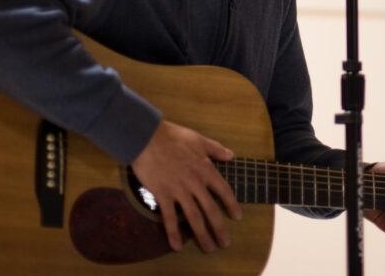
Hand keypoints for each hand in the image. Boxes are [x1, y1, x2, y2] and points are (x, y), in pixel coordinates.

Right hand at [130, 119, 241, 251]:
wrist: (147, 138)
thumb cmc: (173, 136)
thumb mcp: (199, 139)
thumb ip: (216, 149)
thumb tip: (231, 156)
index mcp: (206, 169)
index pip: (224, 190)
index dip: (231, 205)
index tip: (237, 217)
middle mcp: (195, 182)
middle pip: (211, 209)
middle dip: (219, 228)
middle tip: (225, 243)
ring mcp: (179, 190)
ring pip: (194, 216)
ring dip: (202, 234)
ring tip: (208, 248)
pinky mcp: (163, 194)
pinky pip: (169, 218)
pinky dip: (173, 233)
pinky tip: (177, 246)